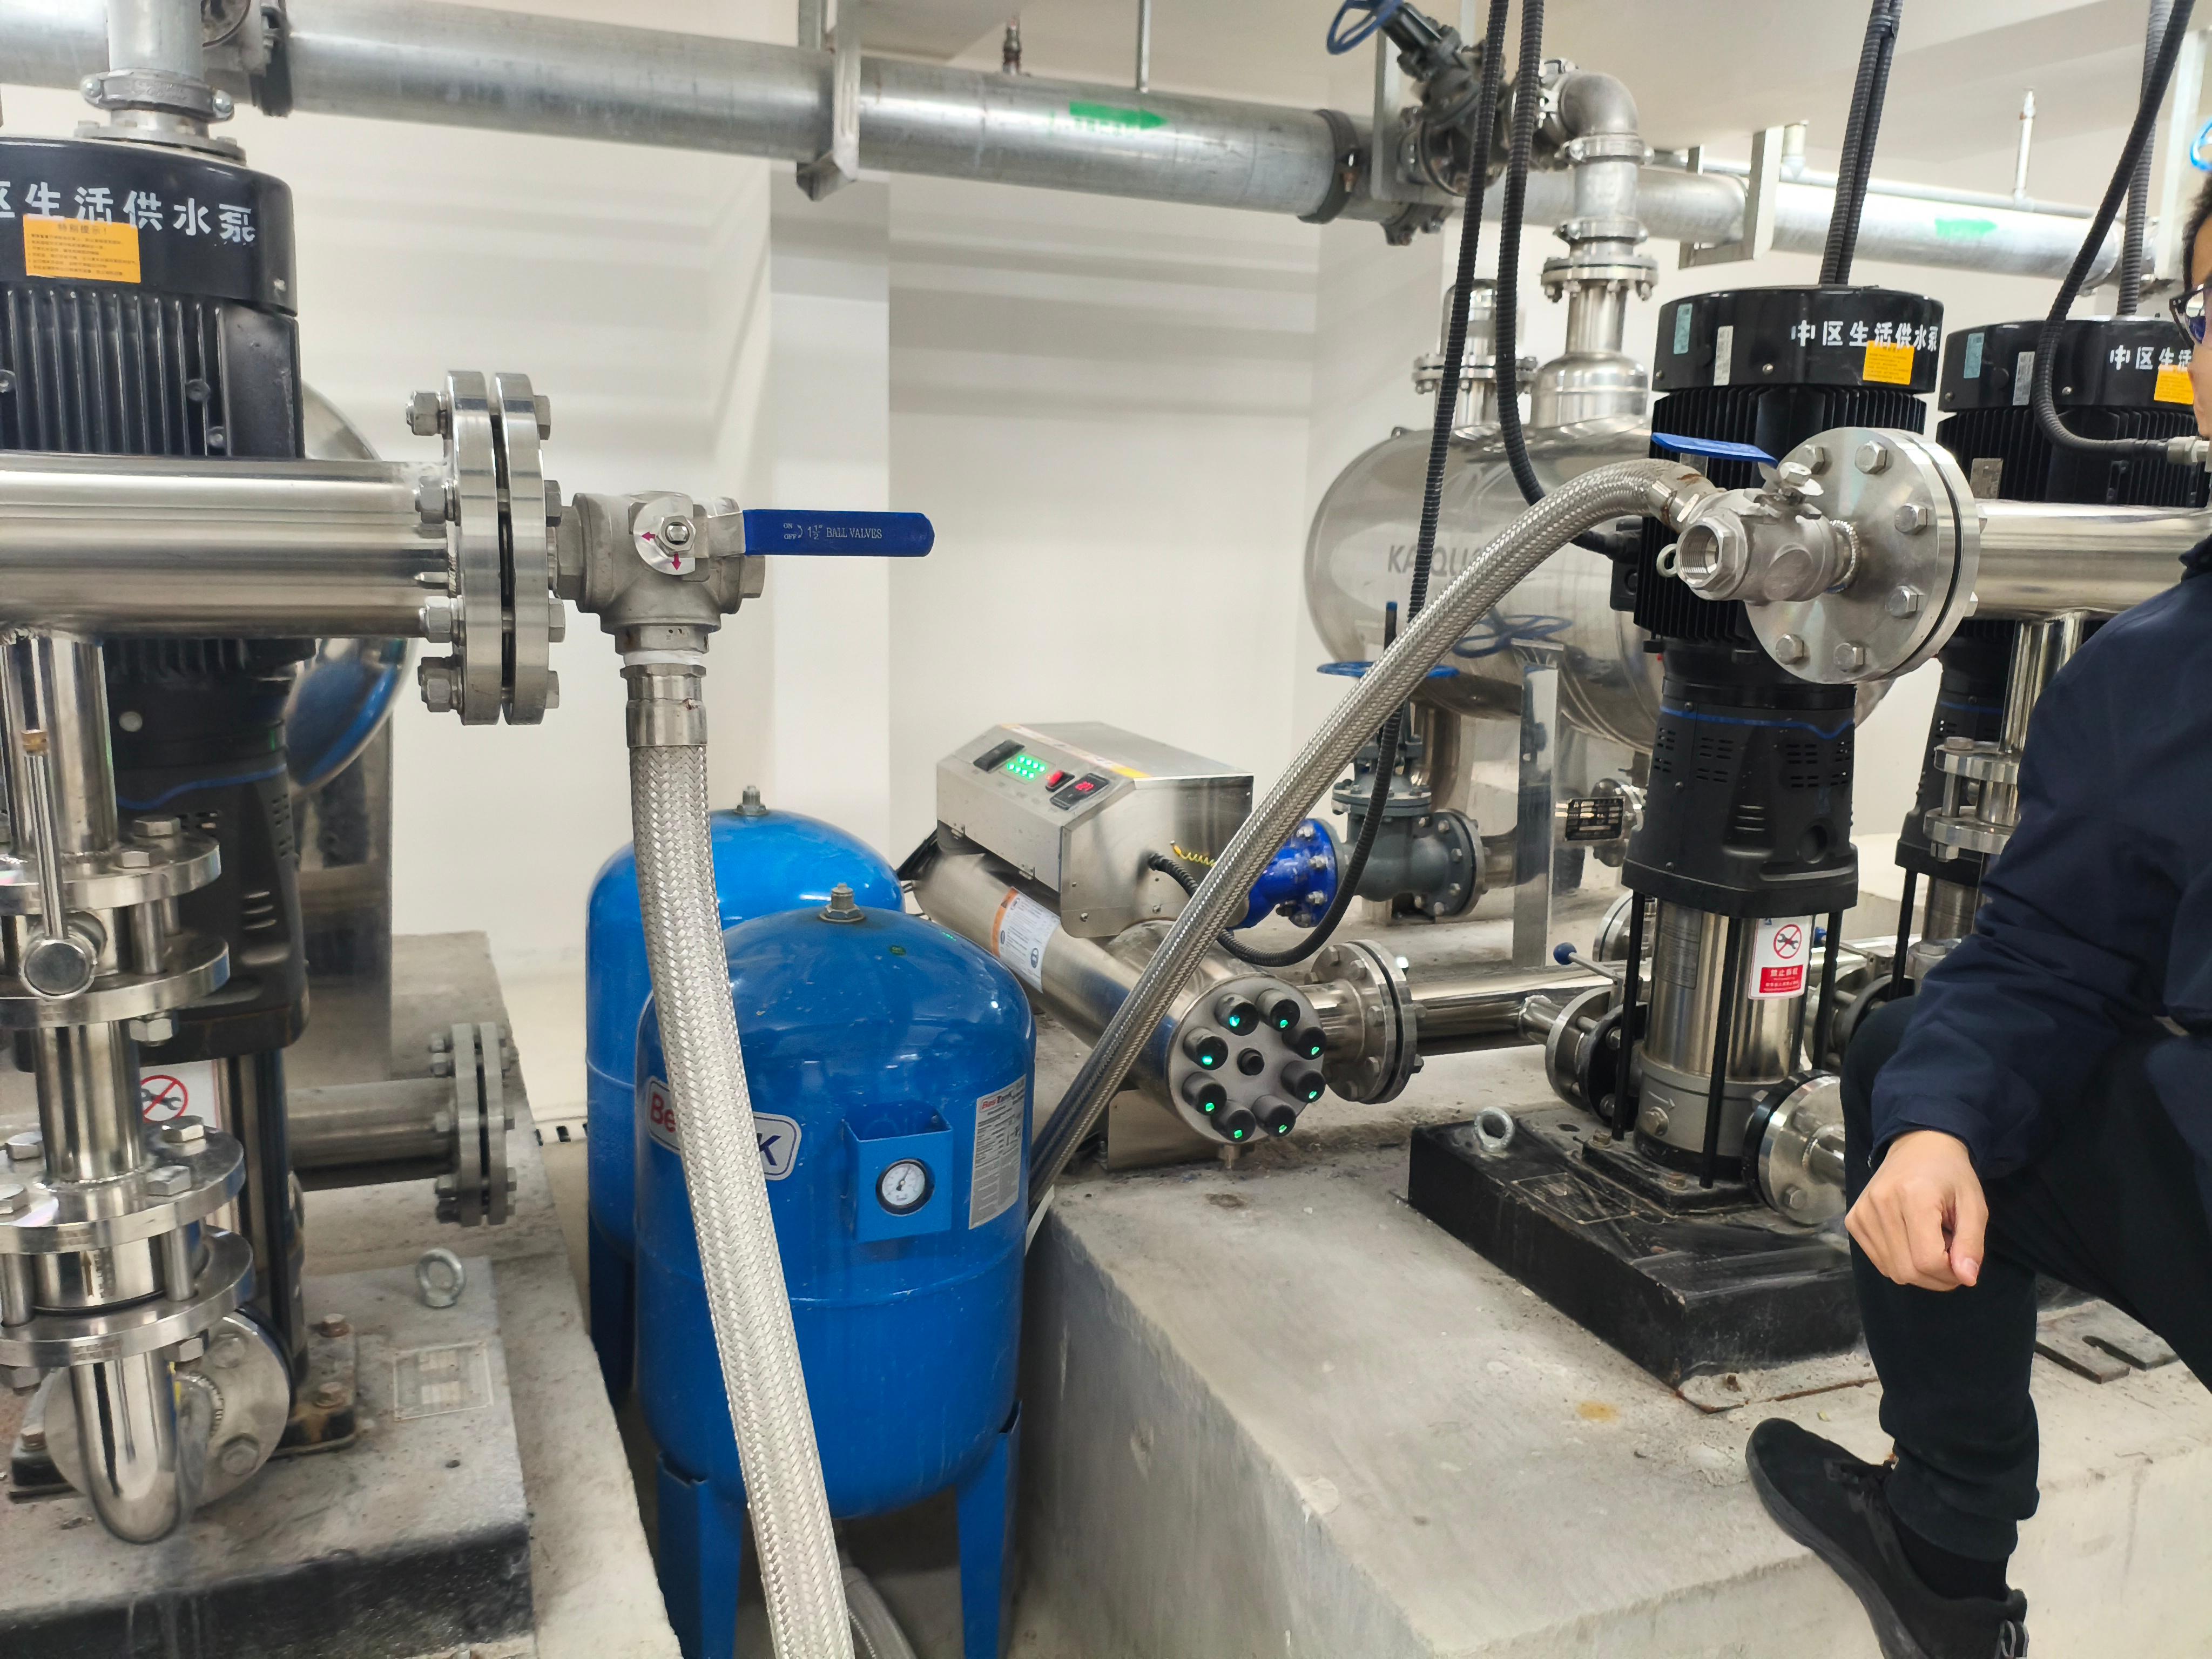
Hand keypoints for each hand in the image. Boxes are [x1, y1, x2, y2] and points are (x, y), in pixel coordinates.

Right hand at [1846, 1129, 1987, 1291]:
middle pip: (1907, 1270)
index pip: (1927, 1260)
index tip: (1963, 1263)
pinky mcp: (1853, 1220)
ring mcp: (1861, 1213)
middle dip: (1936, 1277)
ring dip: (1918, 1269)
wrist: (1918, 1147)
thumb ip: (1971, 1243)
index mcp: (1913, 1196)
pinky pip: (1880, 1262)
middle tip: (1951, 1257)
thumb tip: (1967, 1279)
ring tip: (1930, 1243)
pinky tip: (1911, 1242)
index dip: (1950, 1274)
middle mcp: (1879, 1204)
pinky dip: (1900, 1262)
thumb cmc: (1950, 1175)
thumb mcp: (1974, 1205)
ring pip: (1892, 1271)